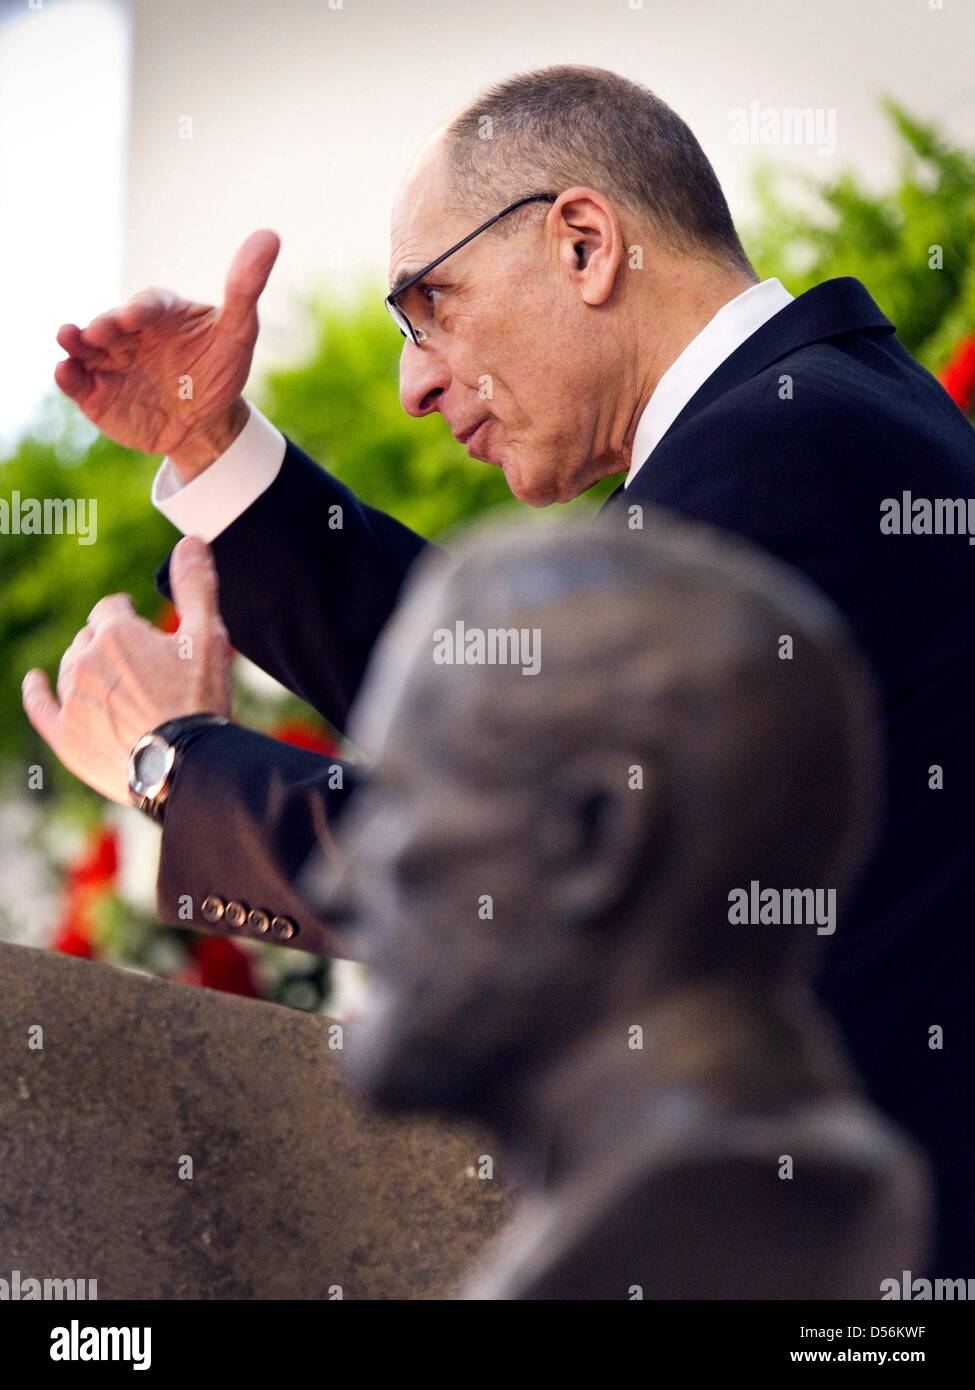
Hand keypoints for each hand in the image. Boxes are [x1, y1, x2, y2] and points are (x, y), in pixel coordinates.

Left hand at [22, 537, 232, 804]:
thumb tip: (190, 540)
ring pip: (71, 669)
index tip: (142, 630)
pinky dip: (36, 692)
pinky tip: (34, 682)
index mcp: (117, 633)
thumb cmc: (199, 700)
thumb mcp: (209, 637)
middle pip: (90, 638)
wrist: (185, 766)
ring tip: (117, 687)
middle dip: (109, 645)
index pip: (112, 609)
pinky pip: (40, 706)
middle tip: (140, 667)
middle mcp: (85, 660)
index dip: (128, 617)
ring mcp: (71, 698)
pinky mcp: (65, 735)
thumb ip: (196, 586)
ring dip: (88, 670)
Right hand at [54, 229, 280, 479]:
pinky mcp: (96, 392)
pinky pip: (78, 382)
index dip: (142, 310)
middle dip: (104, 326)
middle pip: (112, 324)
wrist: (204, 422)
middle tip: (100, 332)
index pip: (150, 305)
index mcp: (160, 312)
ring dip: (74, 342)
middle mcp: (128, 332)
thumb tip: (270, 235)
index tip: (136, 316)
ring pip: (85, 348)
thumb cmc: (220, 369)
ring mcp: (109, 361)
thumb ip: (246, 287)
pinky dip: (69, 377)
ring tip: (67, 337)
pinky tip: (63, 373)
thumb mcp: (239, 331)